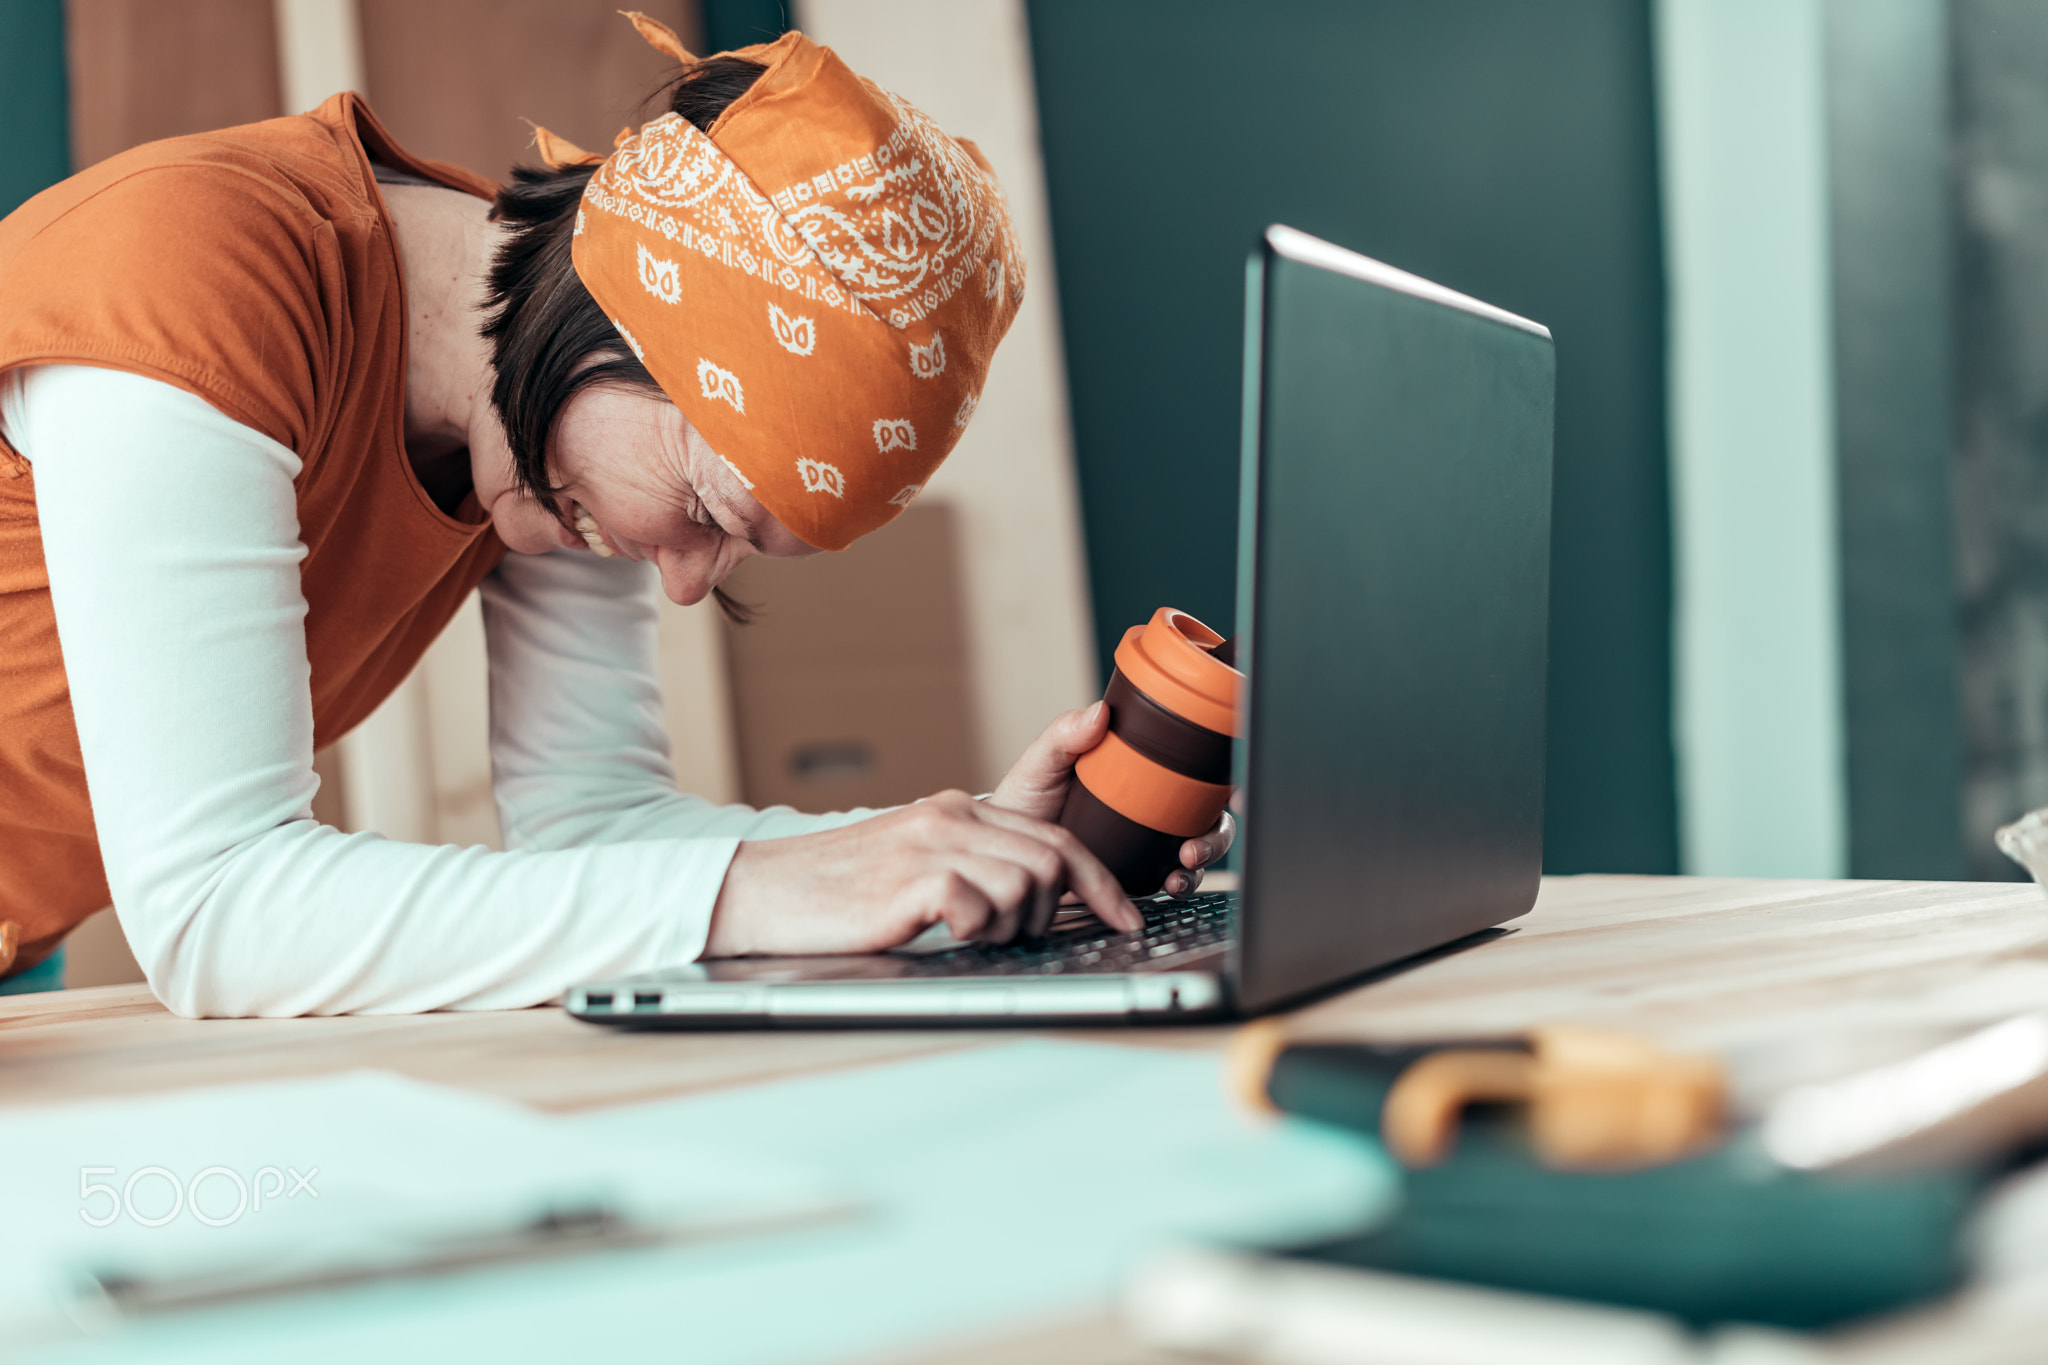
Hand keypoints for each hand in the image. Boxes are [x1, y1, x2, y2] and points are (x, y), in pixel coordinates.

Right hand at [704, 790, 1142, 956]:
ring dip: (1011, 926)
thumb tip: (1034, 903)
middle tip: (1012, 937)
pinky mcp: (909, 878)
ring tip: (967, 935)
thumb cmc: (838, 892)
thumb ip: (972, 868)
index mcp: (958, 809)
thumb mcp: (915, 865)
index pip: (1055, 837)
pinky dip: (975, 929)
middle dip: (1051, 912)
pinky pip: (978, 904)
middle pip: (1051, 861)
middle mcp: (950, 816)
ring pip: (1024, 883)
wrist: (763, 892)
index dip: (1100, 883)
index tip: (1126, 920)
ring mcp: (930, 844)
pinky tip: (945, 932)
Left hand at [988, 703, 1237, 897]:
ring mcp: (1149, 841)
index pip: (1196, 770)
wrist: (1004, 852)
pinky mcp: (1140, 873)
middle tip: (1195, 846)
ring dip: (1205, 860)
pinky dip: (1182, 883)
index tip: (1235, 791)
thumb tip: (1098, 712)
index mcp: (1141, 771)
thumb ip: (1065, 735)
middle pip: (1208, 814)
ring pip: (1199, 848)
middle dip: (1217, 832)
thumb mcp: (1043, 763)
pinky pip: (1174, 879)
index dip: (1228, 778)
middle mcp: (1154, 806)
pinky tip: (1169, 886)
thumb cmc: (1024, 800)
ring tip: (1182, 869)